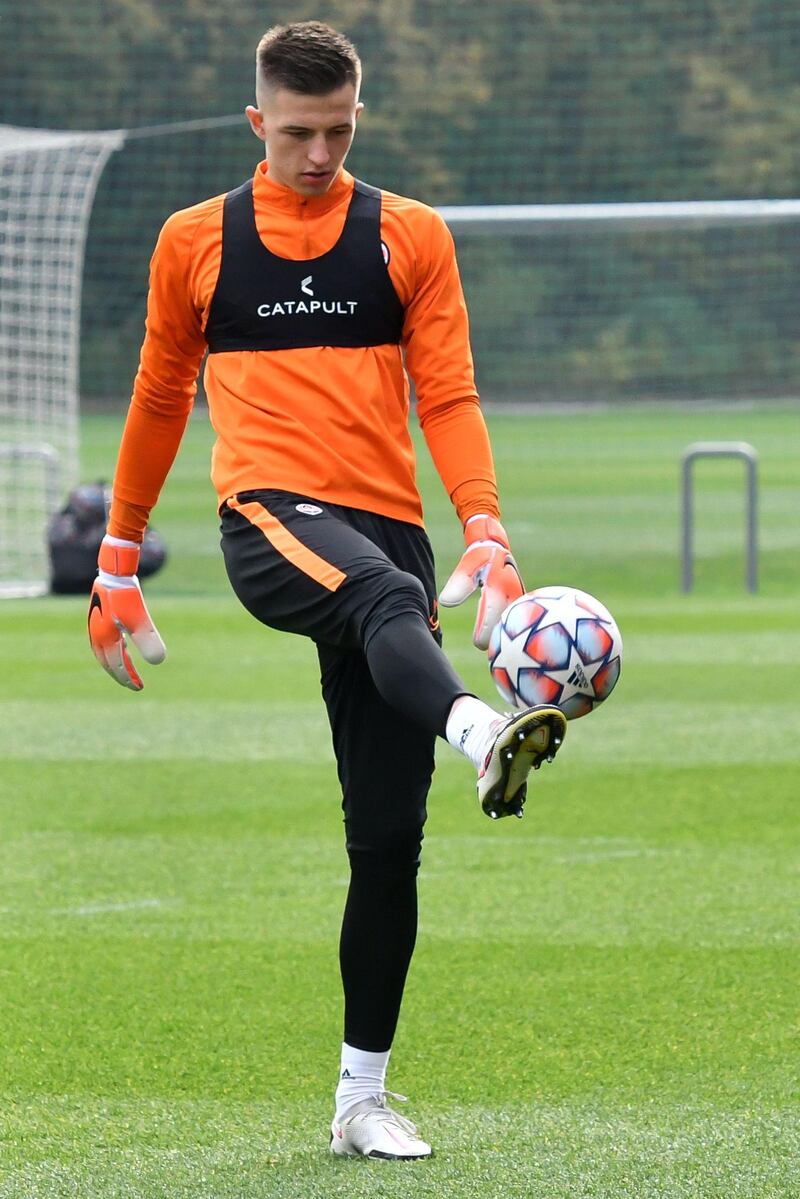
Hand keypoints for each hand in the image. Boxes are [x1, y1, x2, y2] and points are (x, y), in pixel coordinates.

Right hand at [88, 536, 165, 690]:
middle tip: (134, 684)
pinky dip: (115, 649)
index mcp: (104, 639)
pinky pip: (106, 640)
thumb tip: (159, 662)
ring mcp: (96, 625)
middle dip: (121, 674)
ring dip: (117, 662)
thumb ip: (147, 640)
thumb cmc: (126, 596)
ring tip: (129, 670)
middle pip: (108, 662)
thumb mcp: (140, 619)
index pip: (116, 665)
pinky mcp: (100, 616)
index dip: (127, 678)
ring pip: (106, 651)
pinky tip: (124, 648)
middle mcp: (97, 635)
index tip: (139, 687)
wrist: (115, 571)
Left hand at [439, 514, 523, 648]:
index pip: (493, 613)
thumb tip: (446, 603)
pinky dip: (511, 630)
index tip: (477, 644)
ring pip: (516, 622)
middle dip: (499, 639)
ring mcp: (521, 599)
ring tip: (498, 651)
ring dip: (507, 635)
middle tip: (485, 648)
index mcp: (499, 585)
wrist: (496, 549)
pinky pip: (518, 620)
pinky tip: (505, 643)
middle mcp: (514, 594)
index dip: (486, 631)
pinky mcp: (522, 603)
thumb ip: (458, 585)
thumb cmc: (478, 560)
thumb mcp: (466, 568)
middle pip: (508, 623)